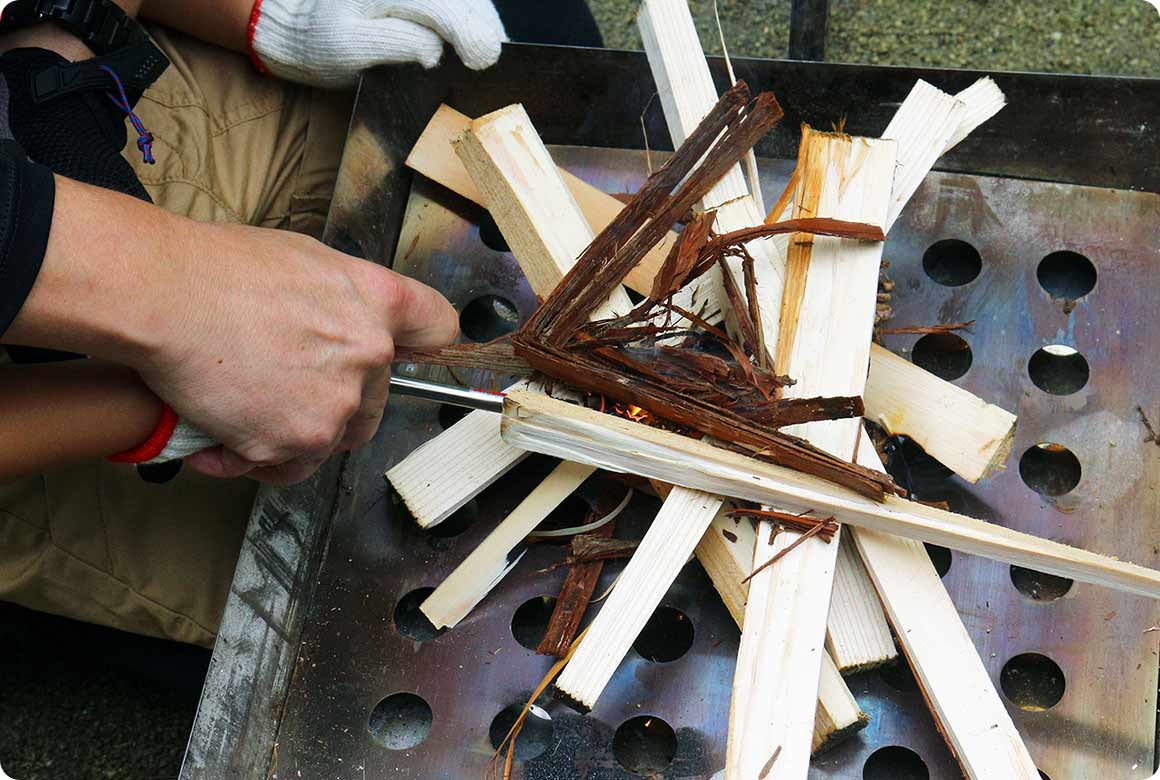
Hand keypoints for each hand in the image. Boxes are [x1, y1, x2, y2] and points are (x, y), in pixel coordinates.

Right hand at [136, 219, 458, 483]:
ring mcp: (336, 405)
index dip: (422, 346)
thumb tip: (339, 319)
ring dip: (290, 436)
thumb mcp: (302, 260)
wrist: (165, 296)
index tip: (406, 356)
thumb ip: (341, 299)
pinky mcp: (296, 442)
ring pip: (329, 441)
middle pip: (376, 402)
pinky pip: (283, 468)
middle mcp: (370, 356)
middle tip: (284, 390)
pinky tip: (216, 441)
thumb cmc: (217, 269)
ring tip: (239, 414)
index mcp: (377, 302)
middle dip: (334, 403)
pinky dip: (247, 461)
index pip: (437, 328)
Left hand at [251, 0, 507, 87]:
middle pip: (464, 1)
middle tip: (487, 62)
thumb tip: (435, 51)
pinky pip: (457, 1)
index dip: (470, 36)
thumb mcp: (352, 48)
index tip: (481, 63)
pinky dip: (470, 17)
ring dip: (481, 22)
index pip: (444, 9)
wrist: (305, 24)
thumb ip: (398, 44)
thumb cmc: (324, 41)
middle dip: (482, 29)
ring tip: (483, 51)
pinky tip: (471, 37)